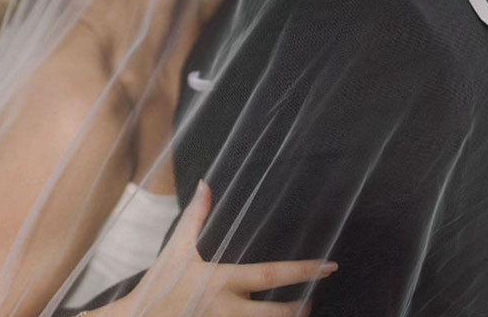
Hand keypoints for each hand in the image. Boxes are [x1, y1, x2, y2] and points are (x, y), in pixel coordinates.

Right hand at [123, 180, 336, 316]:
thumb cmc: (159, 284)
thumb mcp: (176, 248)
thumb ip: (195, 216)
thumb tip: (205, 184)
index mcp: (222, 280)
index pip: (270, 274)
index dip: (301, 270)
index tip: (327, 265)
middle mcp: (228, 308)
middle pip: (277, 313)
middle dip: (300, 308)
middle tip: (313, 298)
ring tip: (298, 313)